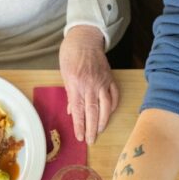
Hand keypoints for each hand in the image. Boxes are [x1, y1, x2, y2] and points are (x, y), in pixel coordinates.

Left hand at [60, 25, 118, 143]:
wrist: (85, 39)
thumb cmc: (71, 55)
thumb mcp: (64, 74)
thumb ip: (70, 93)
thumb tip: (72, 110)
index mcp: (76, 84)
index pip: (78, 110)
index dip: (79, 126)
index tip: (80, 137)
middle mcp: (90, 85)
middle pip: (92, 112)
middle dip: (92, 128)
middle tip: (91, 140)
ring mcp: (102, 82)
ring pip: (105, 106)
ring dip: (103, 121)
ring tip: (100, 130)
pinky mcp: (110, 78)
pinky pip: (114, 96)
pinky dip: (112, 106)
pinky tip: (109, 114)